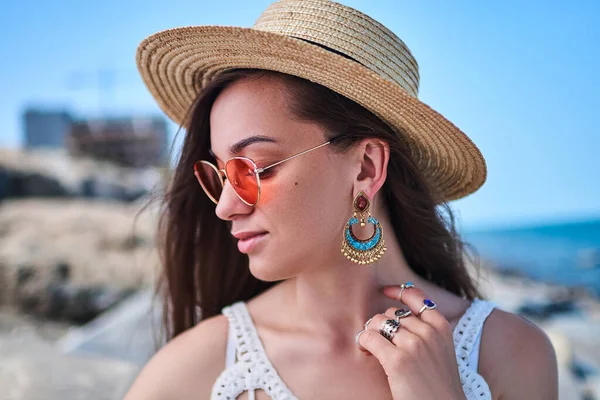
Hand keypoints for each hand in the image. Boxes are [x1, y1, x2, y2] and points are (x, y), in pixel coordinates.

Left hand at [356, 284, 465, 399]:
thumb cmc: (438, 383)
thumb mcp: (440, 350)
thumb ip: (426, 330)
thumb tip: (394, 313)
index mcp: (441, 327)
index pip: (416, 297)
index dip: (398, 292)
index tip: (385, 291)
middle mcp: (428, 332)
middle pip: (392, 313)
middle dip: (382, 325)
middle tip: (379, 341)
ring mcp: (413, 345)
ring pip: (378, 322)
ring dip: (371, 333)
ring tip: (372, 348)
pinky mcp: (398, 360)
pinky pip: (369, 338)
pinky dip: (363, 342)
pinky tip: (367, 351)